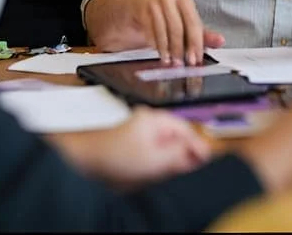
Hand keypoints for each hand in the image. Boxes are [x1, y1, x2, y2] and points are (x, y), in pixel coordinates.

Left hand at [49, 106, 210, 187]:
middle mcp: (150, 122)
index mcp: (156, 119)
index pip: (186, 130)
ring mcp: (142, 131)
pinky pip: (155, 153)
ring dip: (166, 161)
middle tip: (176, 170)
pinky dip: (155, 163)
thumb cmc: (114, 156)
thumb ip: (179, 154)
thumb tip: (202, 151)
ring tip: (157, 171)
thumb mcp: (154, 158)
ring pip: (167, 147)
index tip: (204, 160)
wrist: (86, 160)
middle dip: (179, 155)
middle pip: (177, 138)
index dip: (197, 146)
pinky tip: (147, 172)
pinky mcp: (135, 143)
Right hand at [126, 0, 224, 64]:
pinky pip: (149, 30)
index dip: (196, 43)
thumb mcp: (182, 19)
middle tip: (182, 64)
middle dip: (180, 48)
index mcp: (184, 1)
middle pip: (178, 27)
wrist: (135, 0)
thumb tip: (220, 41)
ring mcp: (154, 3)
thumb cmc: (162, 10)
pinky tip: (159, 53)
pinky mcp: (141, 9)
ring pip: (163, 30)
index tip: (195, 59)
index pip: (194, 24)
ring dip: (167, 49)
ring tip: (170, 62)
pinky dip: (155, 44)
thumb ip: (200, 32)